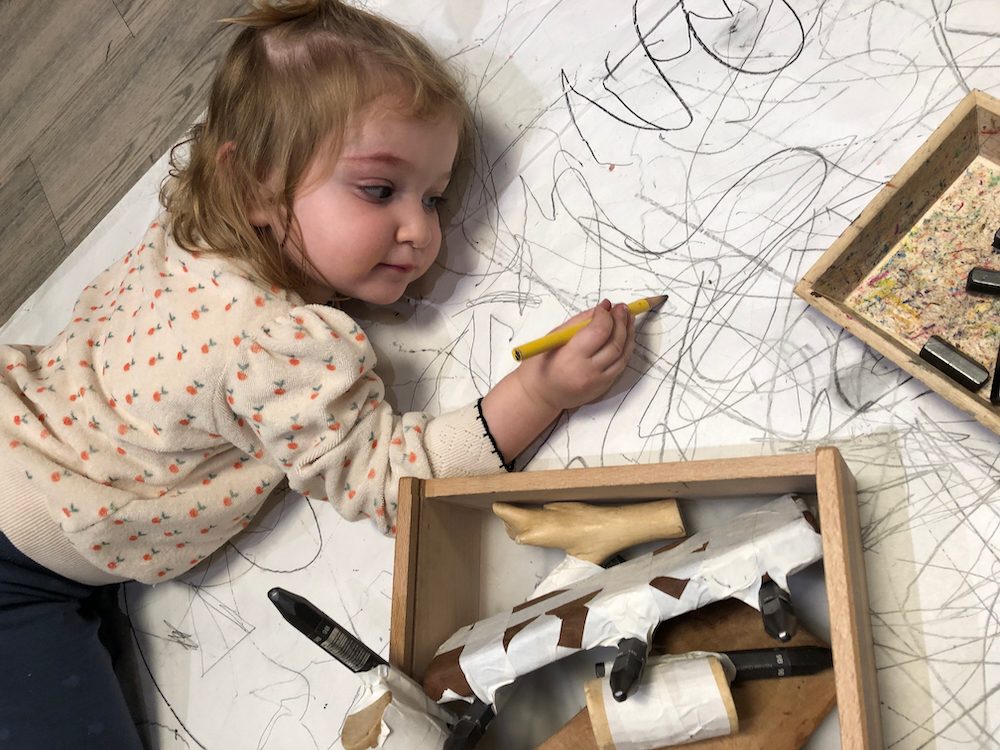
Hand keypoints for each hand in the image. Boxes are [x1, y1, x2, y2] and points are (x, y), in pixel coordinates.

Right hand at [480, 300, 634, 462]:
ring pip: (623, 355)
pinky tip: (623, 336)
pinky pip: (620, 365)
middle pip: (614, 343)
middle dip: (621, 322)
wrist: (540, 396)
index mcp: (571, 358)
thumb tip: (604, 306)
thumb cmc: (541, 364)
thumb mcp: (554, 338)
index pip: (598, 332)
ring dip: (628, 334)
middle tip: (622, 307)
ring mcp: (598, 382)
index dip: (605, 316)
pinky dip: (624, 348)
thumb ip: (580, 321)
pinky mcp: (604, 387)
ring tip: (627, 318)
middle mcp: (588, 372)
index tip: (605, 307)